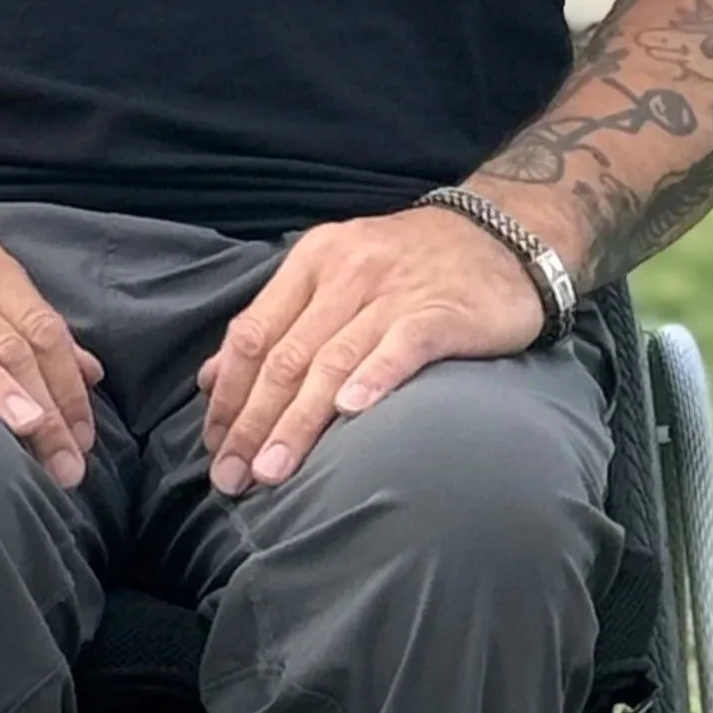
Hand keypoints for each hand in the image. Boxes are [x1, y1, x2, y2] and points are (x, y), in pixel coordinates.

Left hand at [197, 208, 545, 494]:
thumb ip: (277, 321)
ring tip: (272, 470)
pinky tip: (350, 411)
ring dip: (297, 420)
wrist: (501, 235)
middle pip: (287, 355)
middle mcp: (347, 272)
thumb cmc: (408, 266)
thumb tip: (211, 377)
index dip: (229, 392)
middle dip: (252, 421)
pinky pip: (401, 347)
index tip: (213, 446)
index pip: (254, 332)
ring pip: (333, 359)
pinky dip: (373, 378)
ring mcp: (395, 291)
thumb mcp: (334, 275)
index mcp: (312, 261)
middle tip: (231, 477)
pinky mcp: (442, 312)